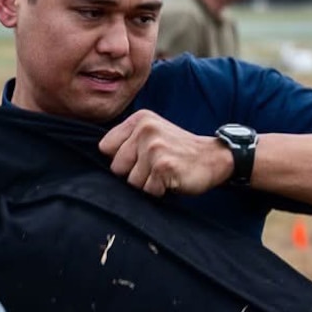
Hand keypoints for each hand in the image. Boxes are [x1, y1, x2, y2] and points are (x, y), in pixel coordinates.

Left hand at [98, 110, 232, 196]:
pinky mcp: (163, 166)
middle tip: (157, 166)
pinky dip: (160, 191)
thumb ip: (126, 141)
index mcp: (139, 120)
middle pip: (116, 168)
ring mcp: (154, 148)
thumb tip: (97, 162)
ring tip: (165, 172)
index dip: (121, 160)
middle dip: (134, 174)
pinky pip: (148, 191)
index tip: (142, 158)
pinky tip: (173, 179)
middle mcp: (145, 130)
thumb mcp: (152, 134)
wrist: (215, 158)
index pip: (105, 148)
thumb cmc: (178, 151)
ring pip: (131, 182)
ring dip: (148, 184)